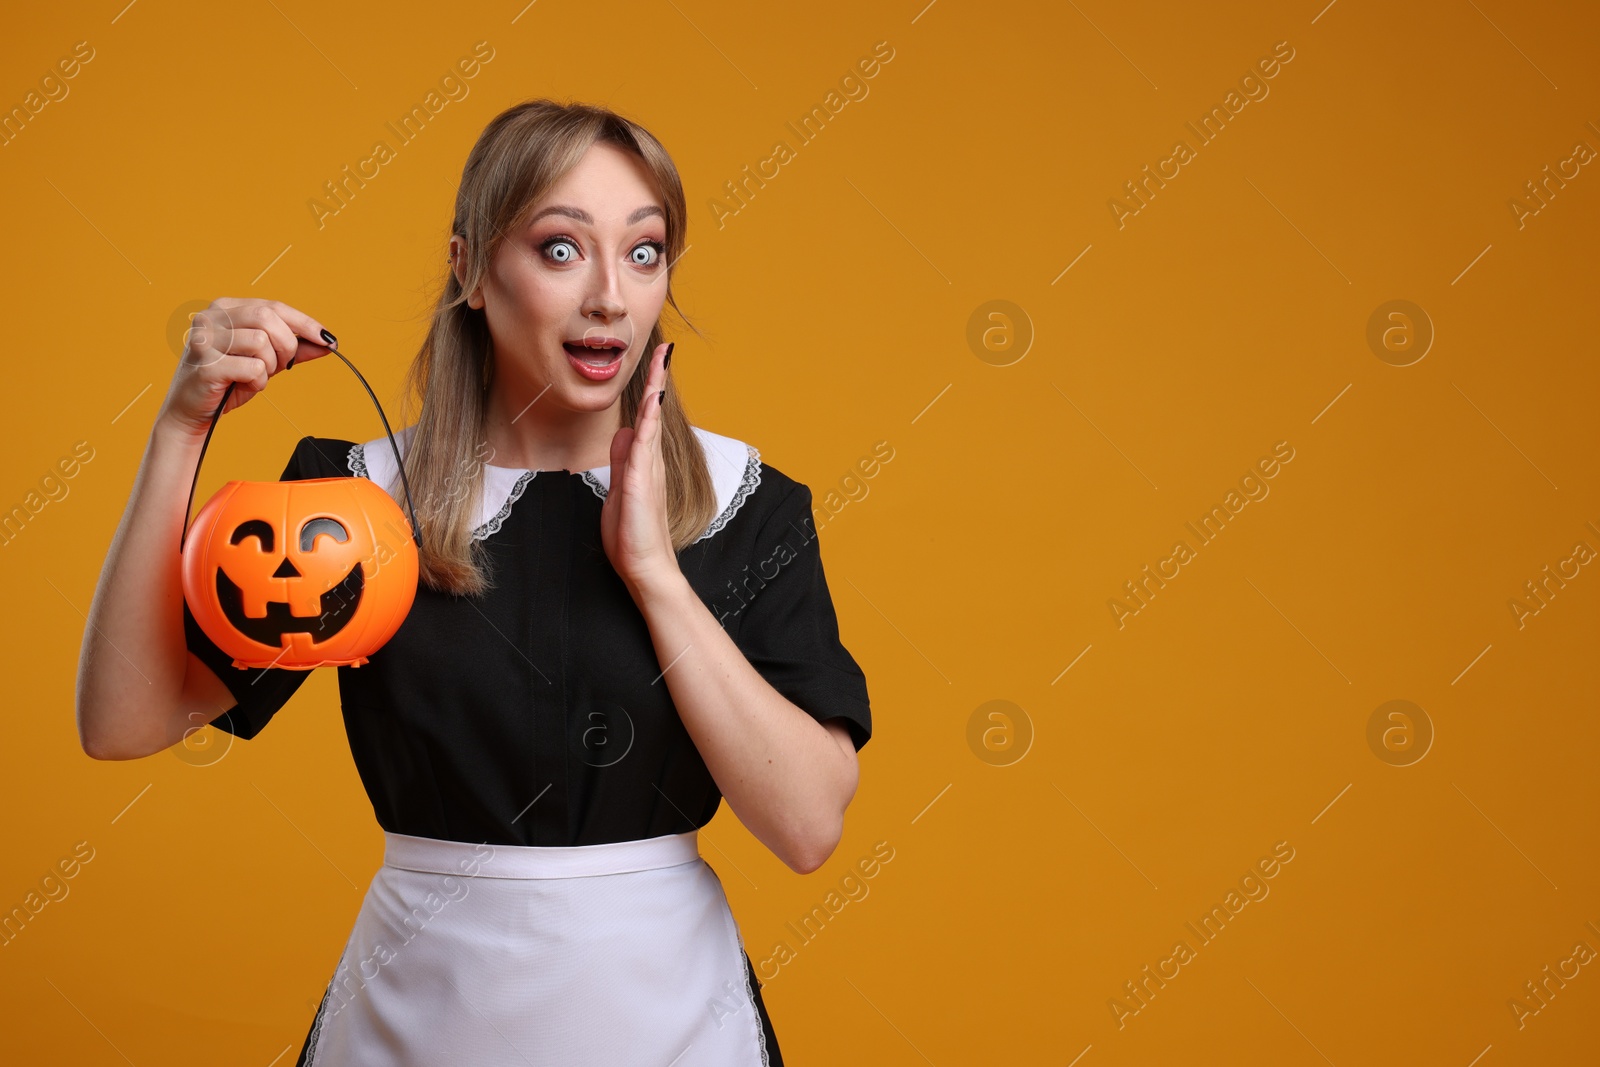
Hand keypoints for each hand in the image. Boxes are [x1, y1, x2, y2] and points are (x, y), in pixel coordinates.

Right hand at [155, 298, 337, 439]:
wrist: (192, 411)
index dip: (305, 323)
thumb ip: (294, 349)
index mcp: (224, 308)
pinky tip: (243, 385)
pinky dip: (258, 382)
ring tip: (256, 376)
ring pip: (261, 342)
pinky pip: (253, 368)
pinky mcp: (206, 365)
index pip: (273, 306)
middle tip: (283, 366)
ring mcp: (204, 340)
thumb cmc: (228, 381)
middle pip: (268, 318)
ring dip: (270, 366)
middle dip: (287, 345)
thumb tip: (327, 343)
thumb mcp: (265, 360)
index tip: (328, 339)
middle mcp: (211, 318)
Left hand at [600, 341, 678, 594]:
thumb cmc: (633, 535)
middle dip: (658, 379)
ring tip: (662, 360)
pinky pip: (645, 443)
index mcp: (644, 463)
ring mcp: (649, 470)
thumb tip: (625, 433)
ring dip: (656, 389)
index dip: (650, 391)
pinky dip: (649, 419)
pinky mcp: (641, 481)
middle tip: (665, 347)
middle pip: (654, 412)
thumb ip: (622, 462)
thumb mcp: (619, 490)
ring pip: (652, 420)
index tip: (654, 364)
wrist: (645, 567)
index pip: (646, 419)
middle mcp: (651, 462)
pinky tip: (652, 399)